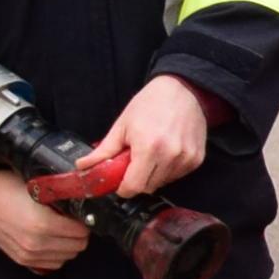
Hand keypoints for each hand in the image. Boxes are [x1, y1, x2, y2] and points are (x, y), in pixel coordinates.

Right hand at [0, 167, 91, 271]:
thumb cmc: (6, 187)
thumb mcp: (39, 187)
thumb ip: (63, 199)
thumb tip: (84, 203)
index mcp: (44, 225)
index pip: (82, 232)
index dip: (84, 220)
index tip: (79, 212)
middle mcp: (37, 244)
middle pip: (78, 246)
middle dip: (79, 233)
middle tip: (71, 219)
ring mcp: (28, 255)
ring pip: (67, 257)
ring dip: (69, 244)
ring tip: (60, 228)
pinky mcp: (21, 260)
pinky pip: (52, 264)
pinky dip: (56, 254)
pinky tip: (51, 239)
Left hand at [96, 74, 211, 198]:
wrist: (182, 90)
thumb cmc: (150, 104)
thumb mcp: (122, 125)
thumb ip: (104, 151)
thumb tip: (82, 167)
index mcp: (148, 147)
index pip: (133, 187)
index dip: (123, 188)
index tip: (120, 182)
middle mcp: (170, 155)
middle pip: (148, 188)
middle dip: (137, 181)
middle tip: (133, 164)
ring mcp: (186, 158)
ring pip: (164, 183)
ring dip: (153, 176)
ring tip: (151, 155)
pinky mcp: (197, 159)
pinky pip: (177, 175)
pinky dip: (168, 170)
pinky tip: (165, 153)